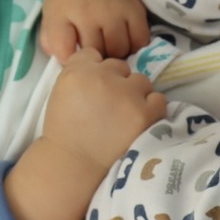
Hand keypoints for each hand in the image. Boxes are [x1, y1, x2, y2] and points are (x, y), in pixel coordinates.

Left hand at [41, 0, 149, 62]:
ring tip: (108, 47)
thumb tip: (65, 62)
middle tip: (93, 52)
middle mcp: (90, 11)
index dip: (69, 60)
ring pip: (120, 50)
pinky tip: (124, 40)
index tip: (72, 54)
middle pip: (97, 54)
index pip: (66, 53)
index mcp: (63, 12)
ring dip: (115, 54)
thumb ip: (51, 40)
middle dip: (94, 58)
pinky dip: (134, 46)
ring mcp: (115, 10)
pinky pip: (140, 40)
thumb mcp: (50, 13)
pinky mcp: (136, 8)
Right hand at [42, 48, 166, 171]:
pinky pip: (158, 99)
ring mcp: (126, 95)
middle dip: (116, 82)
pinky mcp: (144, 113)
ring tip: (125, 115)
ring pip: (141, 81)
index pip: (94, 54)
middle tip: (110, 106)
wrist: (75, 165)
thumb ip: (79, 72)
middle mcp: (102, 78)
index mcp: (76, 72)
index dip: (95, 71)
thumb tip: (101, 64)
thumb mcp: (61, 93)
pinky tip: (139, 121)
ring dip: (135, 95)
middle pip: (119, 66)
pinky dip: (151, 109)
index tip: (93, 88)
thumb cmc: (66, 131)